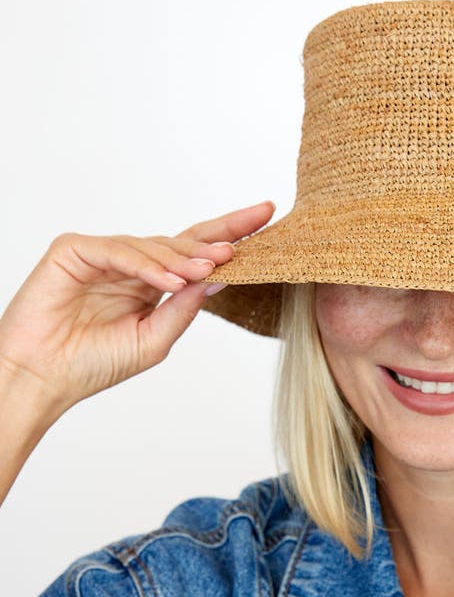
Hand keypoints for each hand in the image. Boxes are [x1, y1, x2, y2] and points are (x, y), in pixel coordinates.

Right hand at [0, 200, 274, 424]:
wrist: (43, 378)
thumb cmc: (93, 365)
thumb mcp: (154, 339)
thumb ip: (185, 308)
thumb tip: (221, 276)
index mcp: (150, 284)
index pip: (195, 254)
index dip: (230, 237)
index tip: (267, 218)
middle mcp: (129, 265)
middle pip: (181, 239)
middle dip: (220, 234)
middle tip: (256, 227)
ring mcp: (101, 254)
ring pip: (152, 246)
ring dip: (184, 258)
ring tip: (212, 266)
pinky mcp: (74, 250)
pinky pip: (118, 251)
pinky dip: (145, 265)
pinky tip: (170, 280)